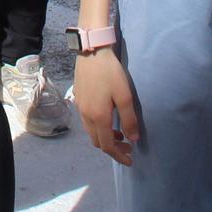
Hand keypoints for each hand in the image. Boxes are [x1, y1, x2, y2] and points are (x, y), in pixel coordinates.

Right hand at [73, 49, 138, 164]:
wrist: (91, 52)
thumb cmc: (110, 73)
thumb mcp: (125, 96)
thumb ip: (129, 119)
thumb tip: (133, 139)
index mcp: (98, 117)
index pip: (107, 146)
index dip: (119, 156)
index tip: (130, 160)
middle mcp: (86, 116)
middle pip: (98, 142)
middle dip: (112, 149)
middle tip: (127, 147)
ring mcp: (80, 107)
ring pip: (91, 132)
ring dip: (105, 138)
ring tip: (119, 135)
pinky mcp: (78, 99)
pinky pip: (87, 122)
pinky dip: (98, 128)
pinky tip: (107, 120)